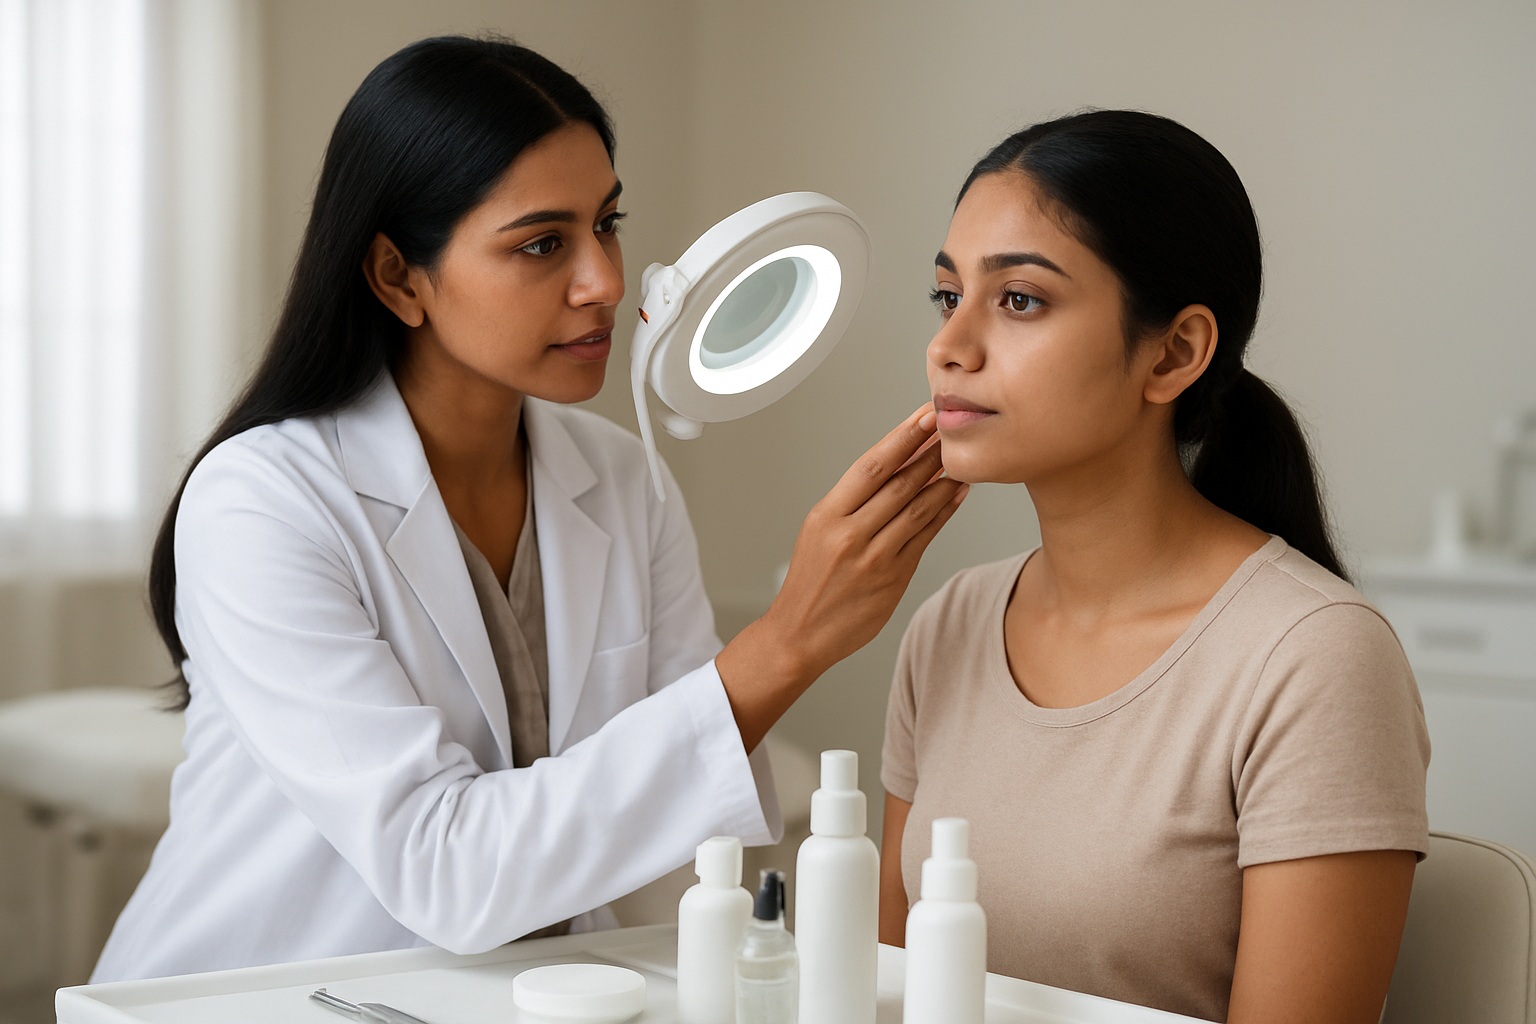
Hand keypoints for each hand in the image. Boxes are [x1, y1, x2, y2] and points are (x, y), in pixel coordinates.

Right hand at [716, 404, 968, 750]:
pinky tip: (956, 493)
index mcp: (826, 517)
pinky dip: (944, 511)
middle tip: (951, 426)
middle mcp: (849, 535)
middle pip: (898, 483)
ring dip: (942, 479)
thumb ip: (854, 503)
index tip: (923, 416)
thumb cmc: (809, 584)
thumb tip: (894, 468)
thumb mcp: (818, 533)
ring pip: (917, 508)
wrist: (800, 636)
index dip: (901, 438)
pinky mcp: (893, 578)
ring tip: (960, 456)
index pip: (870, 467)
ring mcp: (873, 558)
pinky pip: (925, 536)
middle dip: (929, 451)